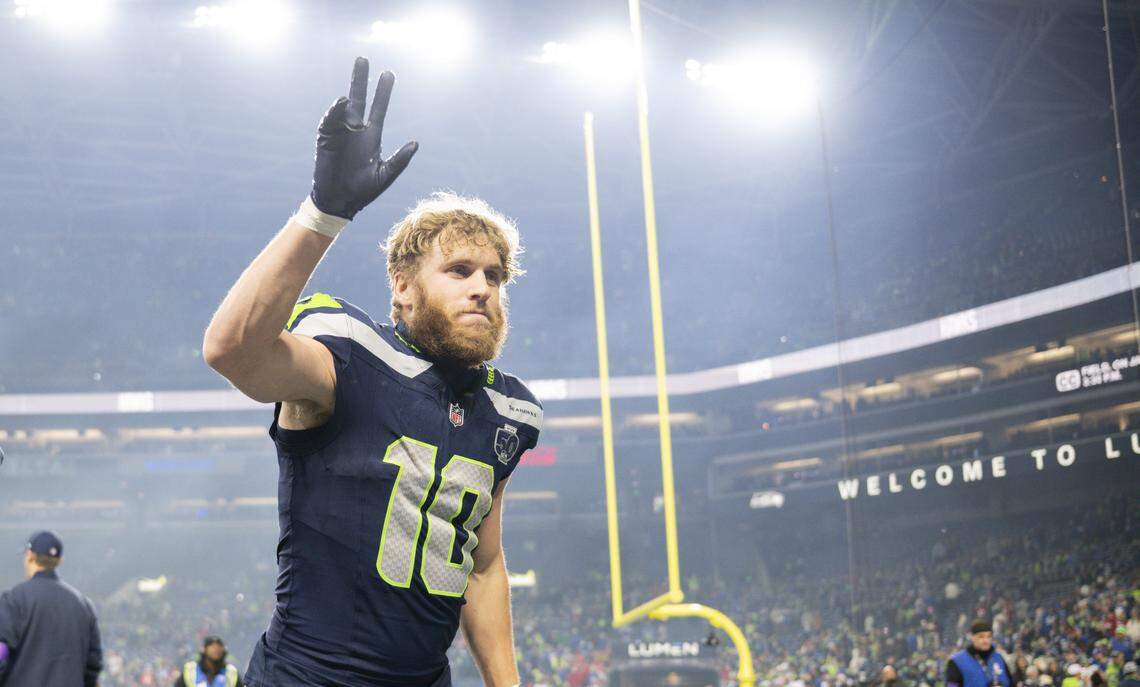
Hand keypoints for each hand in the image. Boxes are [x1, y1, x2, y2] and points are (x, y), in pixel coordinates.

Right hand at [310, 57, 417, 219]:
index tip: (388, 73)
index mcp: (371, 137)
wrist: (340, 201)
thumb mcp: (385, 176)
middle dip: (360, 79)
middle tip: (363, 59)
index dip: (383, 92)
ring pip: (344, 107)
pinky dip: (335, 111)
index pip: (379, 108)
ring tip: (353, 98)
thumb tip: (416, 144)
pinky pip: (330, 120)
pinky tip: (342, 104)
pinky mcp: (326, 139)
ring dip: (348, 97)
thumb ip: (399, 161)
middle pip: (359, 99)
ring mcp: (340, 133)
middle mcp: (356, 130)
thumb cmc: (363, 191)